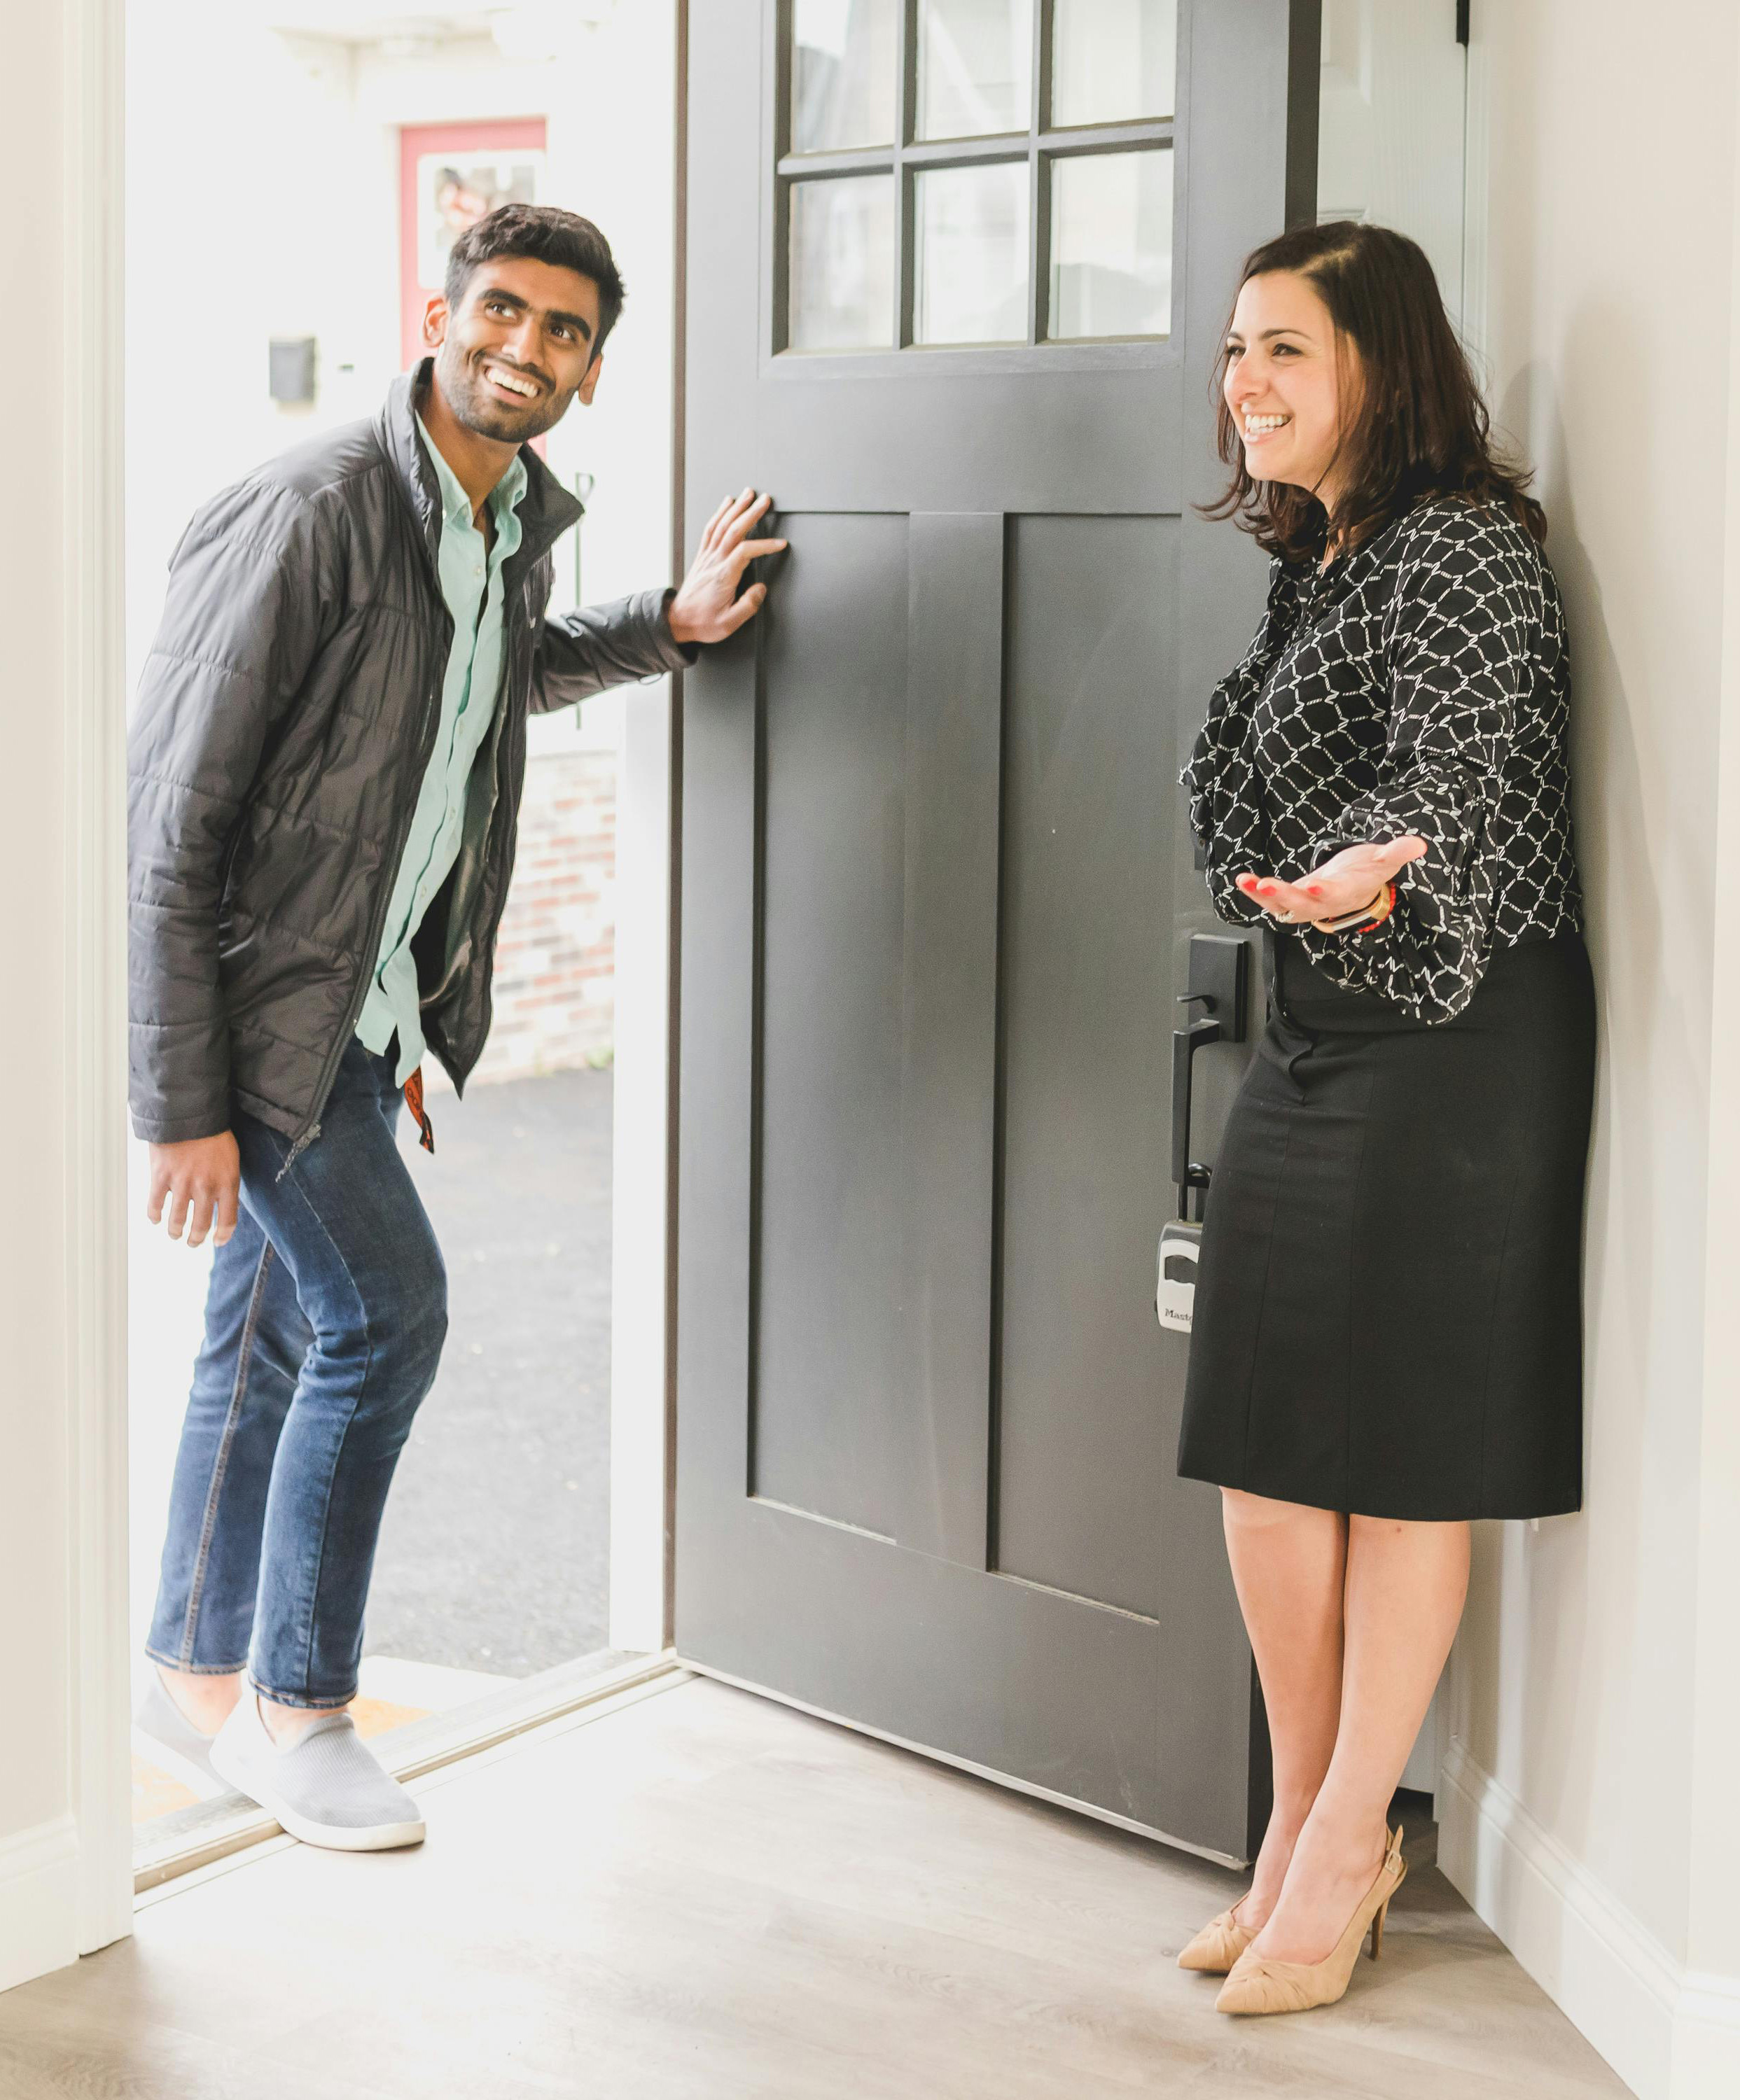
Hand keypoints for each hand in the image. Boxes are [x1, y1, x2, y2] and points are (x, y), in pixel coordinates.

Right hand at [146, 1132, 240, 1249]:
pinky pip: (155, 1204)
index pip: (228, 1220)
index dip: (223, 1235)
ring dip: (175, 1231)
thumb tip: (226, 1204)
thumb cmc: (214, 1134)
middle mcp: (205, 1187)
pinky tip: (156, 1220)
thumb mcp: (231, 1159)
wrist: (189, 1114)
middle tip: (193, 1243)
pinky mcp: (160, 1177)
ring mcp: (181, 1184)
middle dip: (196, 1238)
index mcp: (227, 1183)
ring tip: (175, 1235)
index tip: (218, 1242)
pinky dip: (155, 1215)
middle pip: (200, 1225)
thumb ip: (227, 1183)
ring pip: (177, 1220)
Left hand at [667, 489, 787, 645]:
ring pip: (722, 525)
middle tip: (765, 500)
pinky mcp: (703, 556)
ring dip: (737, 507)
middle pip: (734, 530)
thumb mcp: (729, 623)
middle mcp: (715, 562)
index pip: (746, 552)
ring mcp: (707, 556)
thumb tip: (761, 589)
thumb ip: (748, 605)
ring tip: (749, 494)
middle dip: (751, 513)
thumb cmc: (703, 621)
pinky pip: (710, 529)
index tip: (780, 544)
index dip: (765, 545)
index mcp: (724, 576)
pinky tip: (727, 504)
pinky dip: (719, 513)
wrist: (679, 620)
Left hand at [1235, 836, 1426, 928]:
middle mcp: (1323, 903)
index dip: (1325, 892)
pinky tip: (1243, 879)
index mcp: (1347, 893)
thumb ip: (1397, 853)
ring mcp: (1304, 904)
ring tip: (1246, 881)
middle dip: (1285, 895)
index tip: (1315, 886)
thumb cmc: (1367, 872)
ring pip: (1282, 906)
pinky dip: (1256, 891)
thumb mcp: (1383, 860)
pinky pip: (1270, 900)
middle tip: (1268, 883)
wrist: (1353, 888)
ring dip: (1262, 895)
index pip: (1336, 895)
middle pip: (1303, 905)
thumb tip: (1419, 844)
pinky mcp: (1290, 900)